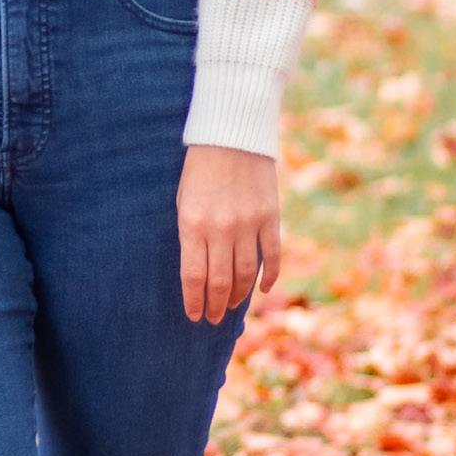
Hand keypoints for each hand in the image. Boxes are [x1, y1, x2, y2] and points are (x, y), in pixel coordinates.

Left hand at [177, 145, 281, 322]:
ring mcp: (248, 224)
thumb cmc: (199, 170)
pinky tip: (262, 289)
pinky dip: (269, 277)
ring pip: (246, 274)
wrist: (232, 136)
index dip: (194, 302)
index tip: (194, 317)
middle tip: (213, 319)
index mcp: (192, 225)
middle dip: (216, 306)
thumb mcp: (184, 201)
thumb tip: (199, 272)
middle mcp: (220, 229)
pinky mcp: (270, 217)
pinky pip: (272, 256)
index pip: (193, 277)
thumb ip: (191, 236)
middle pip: (220, 281)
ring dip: (239, 296)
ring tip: (232, 307)